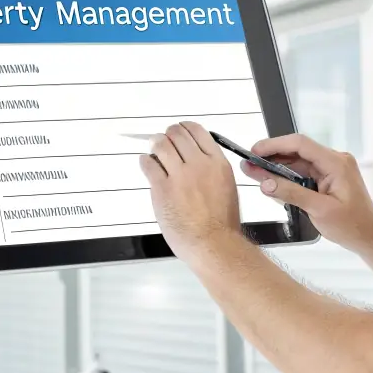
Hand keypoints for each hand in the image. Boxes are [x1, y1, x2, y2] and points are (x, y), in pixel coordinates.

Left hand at [139, 122, 242, 262]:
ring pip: (161, 144)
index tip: (179, 131)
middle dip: (168, 134)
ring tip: (153, 148)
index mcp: (218, 163)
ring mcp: (180, 175)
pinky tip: (146, 164)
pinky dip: (145, 161)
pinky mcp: (162, 188)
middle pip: (177, 134)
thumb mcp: (226, 187)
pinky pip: (149, 164)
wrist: (213, 243)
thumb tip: (196, 160)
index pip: (198, 131)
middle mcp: (199, 165)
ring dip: (155, 143)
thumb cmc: (222, 224)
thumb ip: (211, 170)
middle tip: (163, 139)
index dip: (184, 128)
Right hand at [243, 134, 372, 252]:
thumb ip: (291, 194)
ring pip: (297, 162)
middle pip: (296, 151)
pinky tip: (271, 182)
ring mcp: (331, 169)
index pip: (300, 144)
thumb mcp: (319, 211)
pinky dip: (286, 177)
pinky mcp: (327, 178)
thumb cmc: (353, 225)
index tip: (255, 152)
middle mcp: (334, 161)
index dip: (275, 145)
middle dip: (271, 157)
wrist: (369, 236)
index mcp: (336, 163)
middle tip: (249, 164)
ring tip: (254, 172)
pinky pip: (302, 173)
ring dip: (276, 168)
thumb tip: (267, 184)